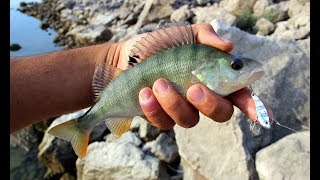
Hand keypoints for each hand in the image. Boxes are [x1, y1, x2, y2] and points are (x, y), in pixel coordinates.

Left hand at [107, 23, 272, 128]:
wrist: (127, 57)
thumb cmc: (160, 45)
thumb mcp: (185, 34)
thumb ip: (206, 36)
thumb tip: (228, 47)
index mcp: (214, 78)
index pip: (239, 95)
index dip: (253, 106)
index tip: (262, 117)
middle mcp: (202, 98)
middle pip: (221, 113)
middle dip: (210, 104)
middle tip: (194, 88)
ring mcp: (182, 110)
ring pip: (190, 120)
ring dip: (175, 103)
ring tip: (160, 83)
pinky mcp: (162, 117)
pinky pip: (164, 123)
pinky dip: (155, 108)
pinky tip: (145, 93)